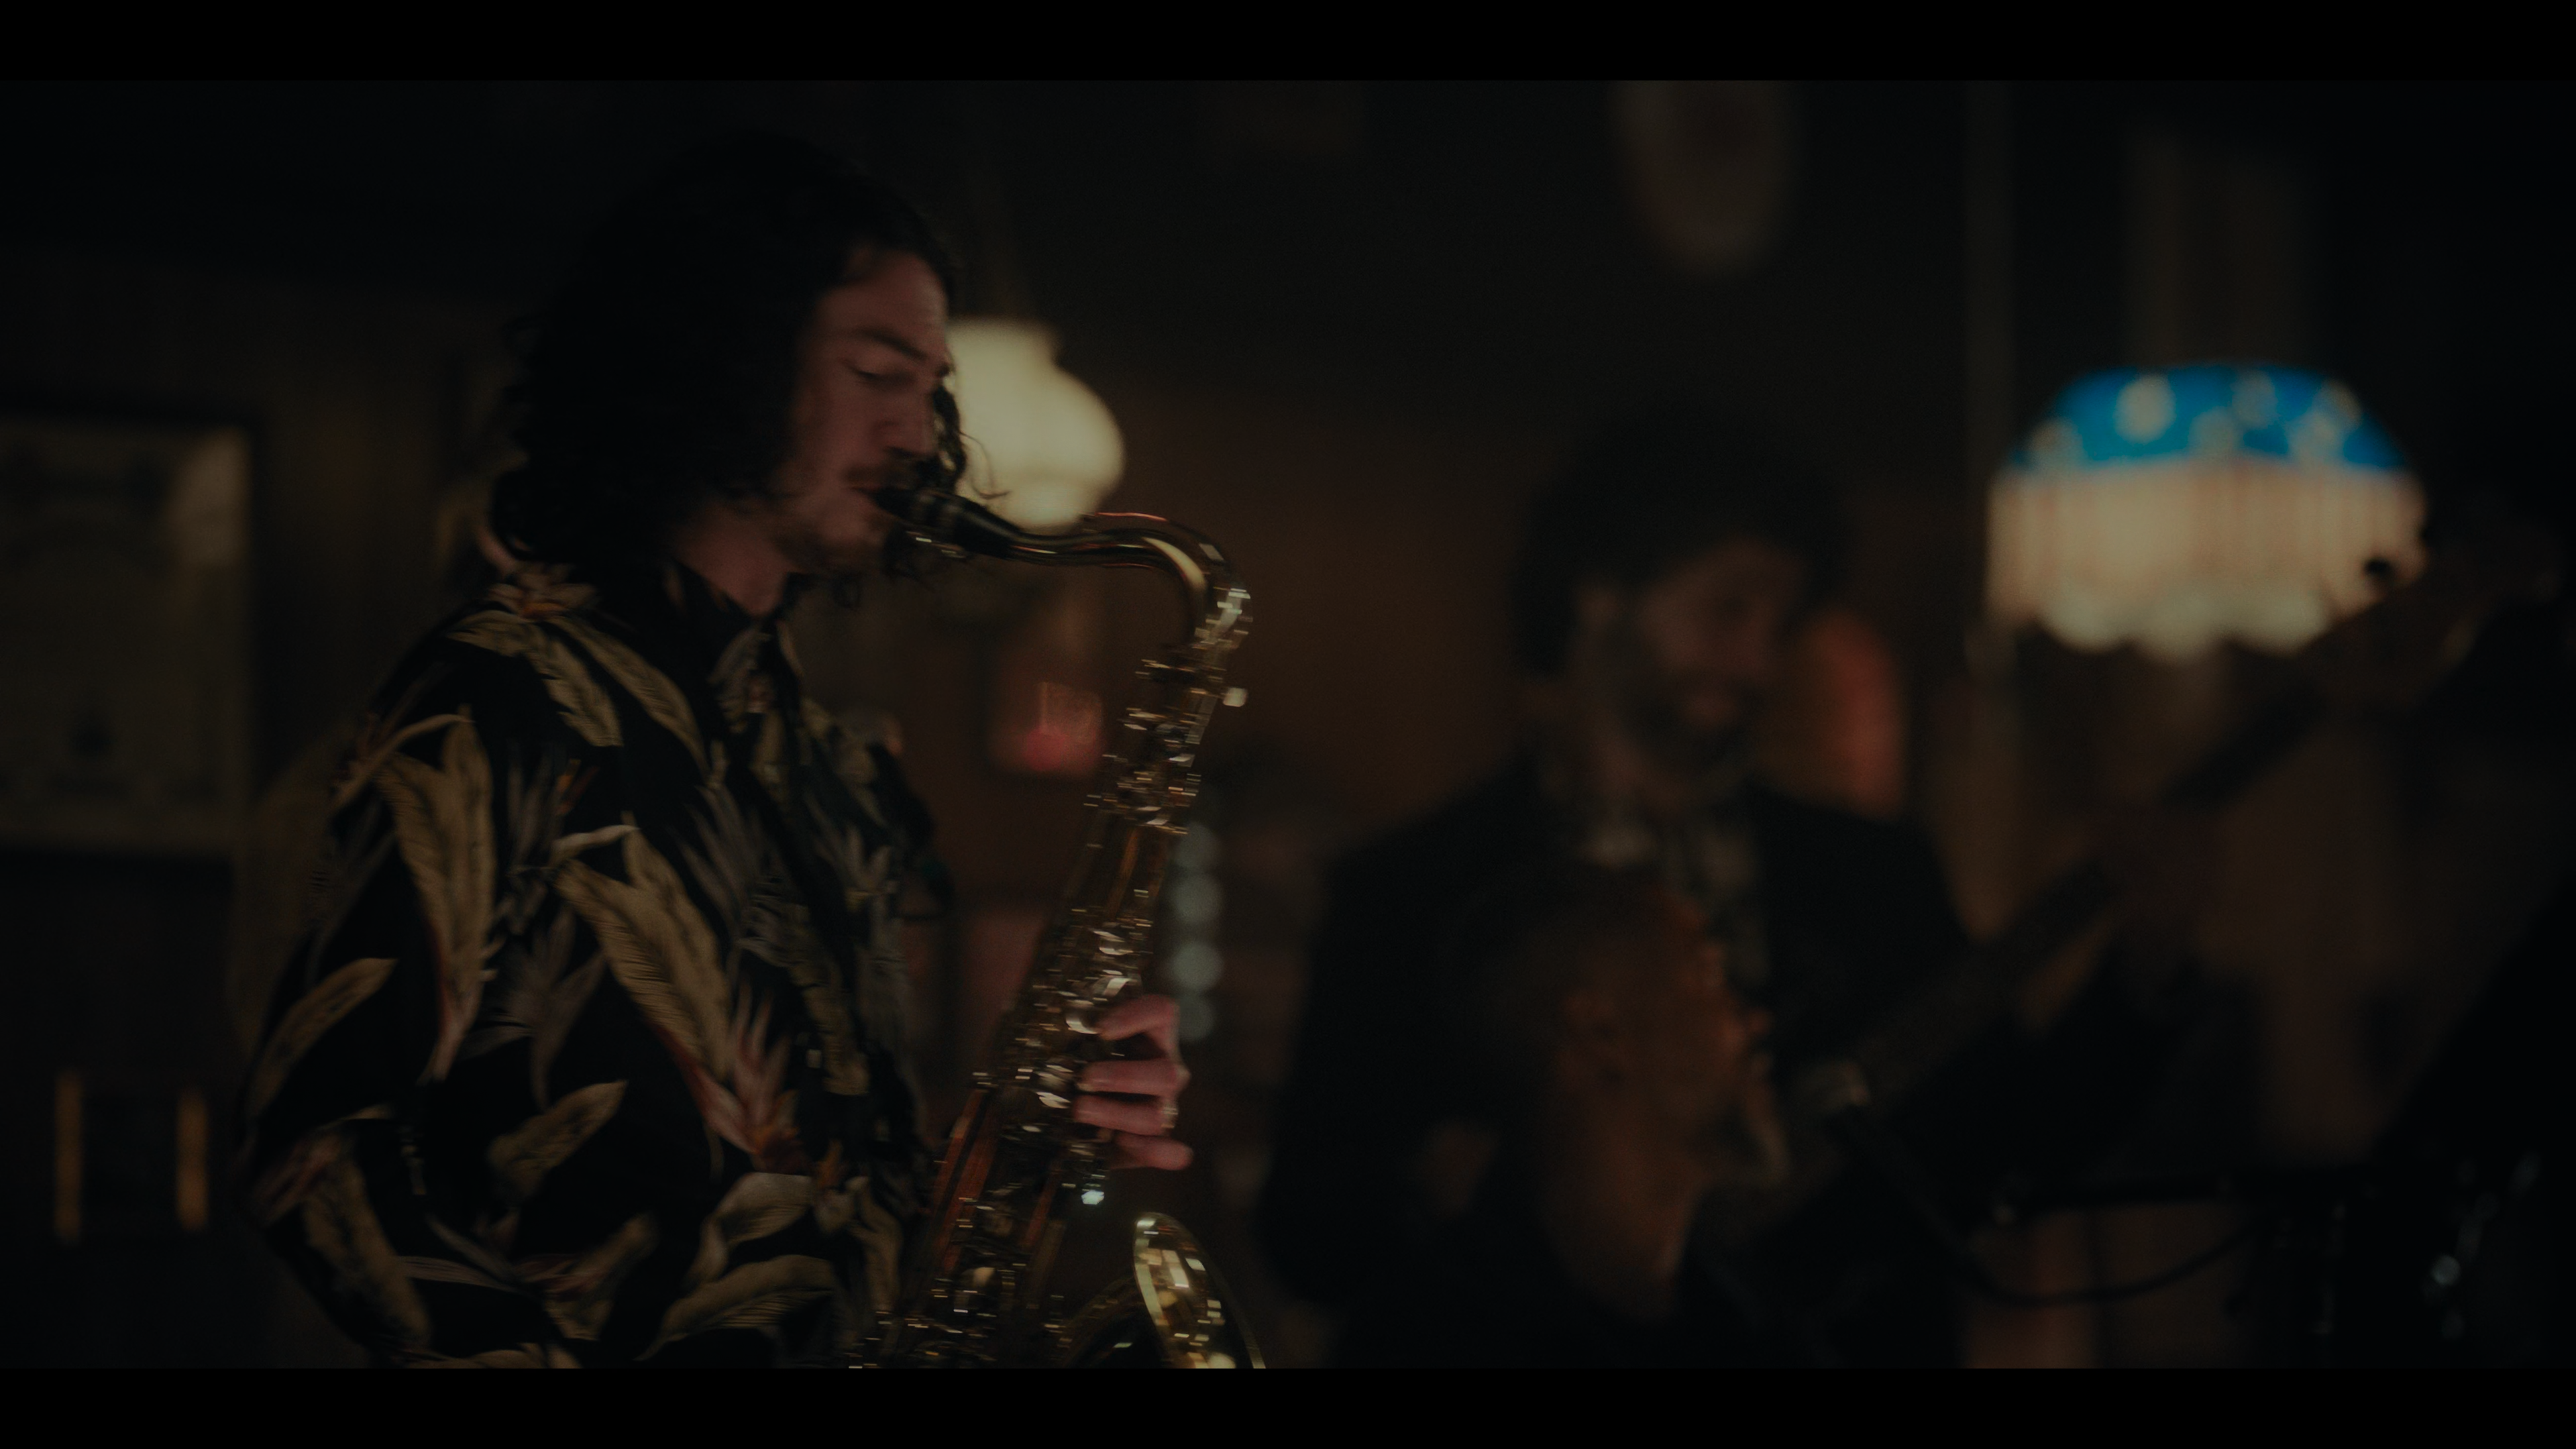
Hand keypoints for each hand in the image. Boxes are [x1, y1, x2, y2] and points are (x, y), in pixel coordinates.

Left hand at [1074, 993, 1192, 1170]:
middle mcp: (1163, 1069)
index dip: (1137, 1017)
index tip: (1099, 1028)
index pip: (1161, 1012)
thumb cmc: (1071, 1059)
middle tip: (1085, 1078)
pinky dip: (1153, 1152)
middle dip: (1125, 1077)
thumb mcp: (1066, 1038)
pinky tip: (1123, 1142)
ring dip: (1118, 1114)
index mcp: (1151, 1034)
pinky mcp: (1150, 1143)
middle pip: (1167, 1074)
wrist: (1066, 1106)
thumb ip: (1063, 1026)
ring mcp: (1161, 1108)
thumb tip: (1040, 1016)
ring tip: (1079, 1110)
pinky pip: (1168, 1153)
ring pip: (1157, 1115)